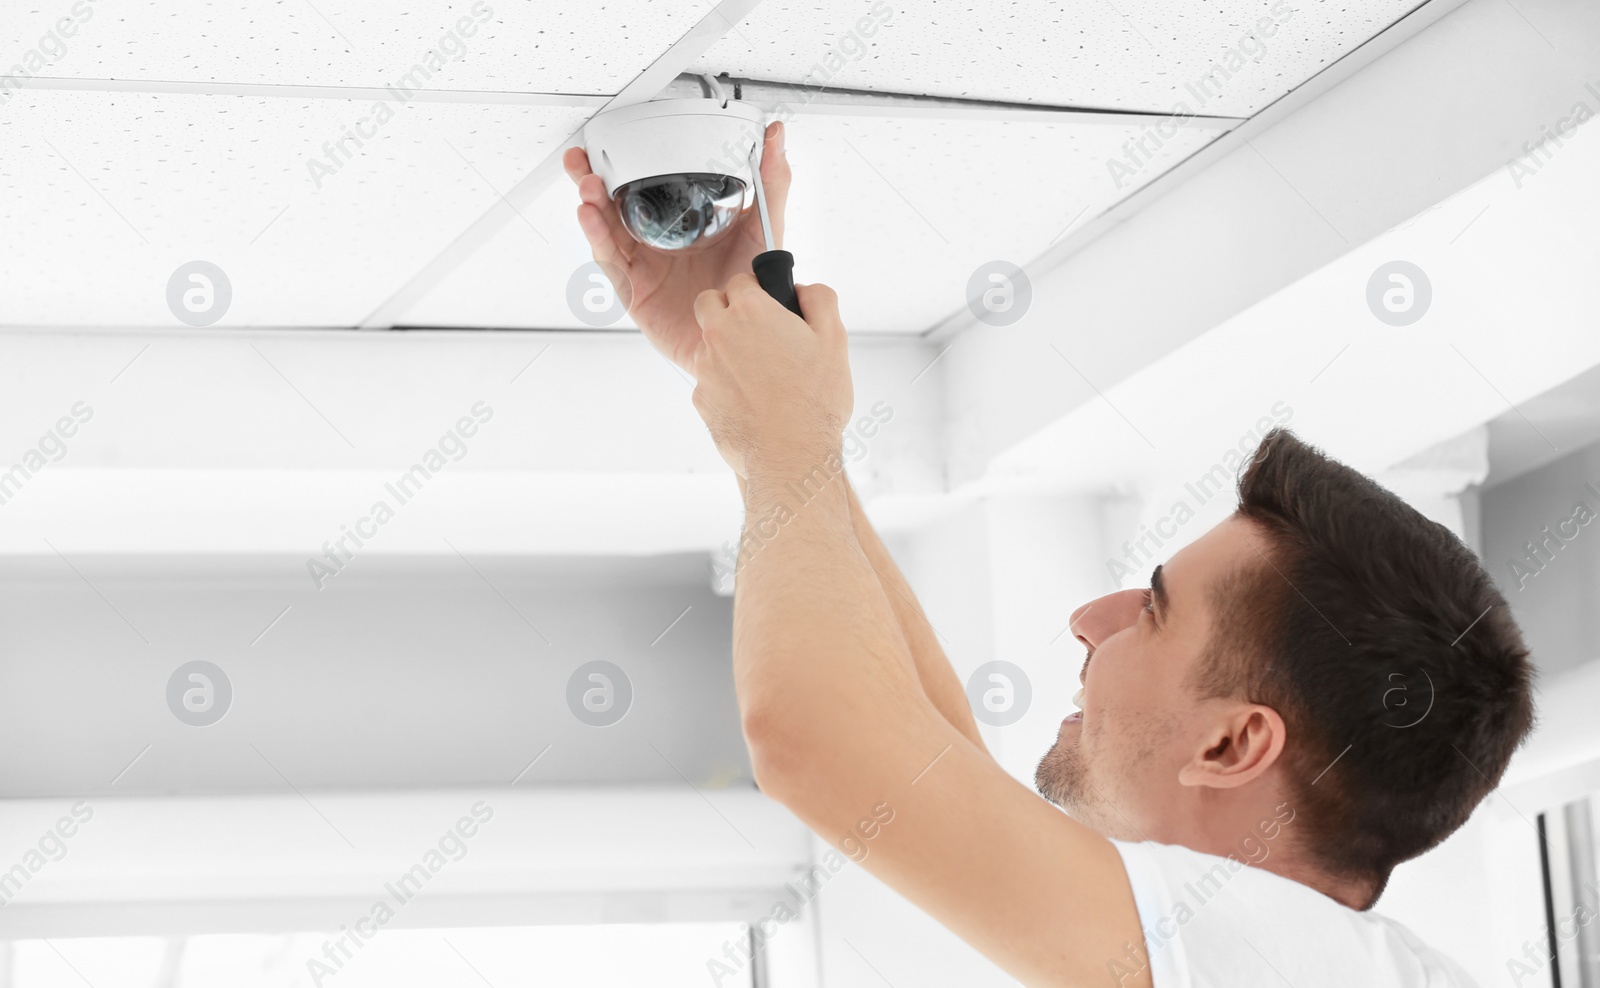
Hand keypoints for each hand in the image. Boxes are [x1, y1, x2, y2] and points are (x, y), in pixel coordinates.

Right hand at [563, 121, 790, 374]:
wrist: (748, 339)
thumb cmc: (751, 288)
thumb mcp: (763, 227)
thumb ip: (770, 183)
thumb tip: (775, 136)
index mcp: (681, 223)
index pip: (645, 187)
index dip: (624, 164)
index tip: (611, 139)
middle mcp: (657, 242)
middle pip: (614, 205)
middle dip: (592, 179)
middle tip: (582, 158)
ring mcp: (643, 266)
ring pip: (607, 231)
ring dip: (592, 206)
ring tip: (587, 185)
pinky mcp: (635, 291)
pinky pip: (612, 263)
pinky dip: (599, 239)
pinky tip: (591, 219)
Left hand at [689, 276, 852, 481]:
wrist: (791, 456)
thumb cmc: (814, 401)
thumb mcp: (834, 339)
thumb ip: (820, 299)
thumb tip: (804, 290)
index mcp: (750, 312)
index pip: (740, 280)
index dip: (758, 291)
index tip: (770, 307)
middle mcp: (719, 335)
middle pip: (708, 303)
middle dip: (727, 309)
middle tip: (755, 331)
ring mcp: (705, 369)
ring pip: (707, 345)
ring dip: (726, 350)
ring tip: (762, 375)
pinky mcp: (701, 400)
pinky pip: (708, 382)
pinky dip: (725, 385)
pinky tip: (753, 402)